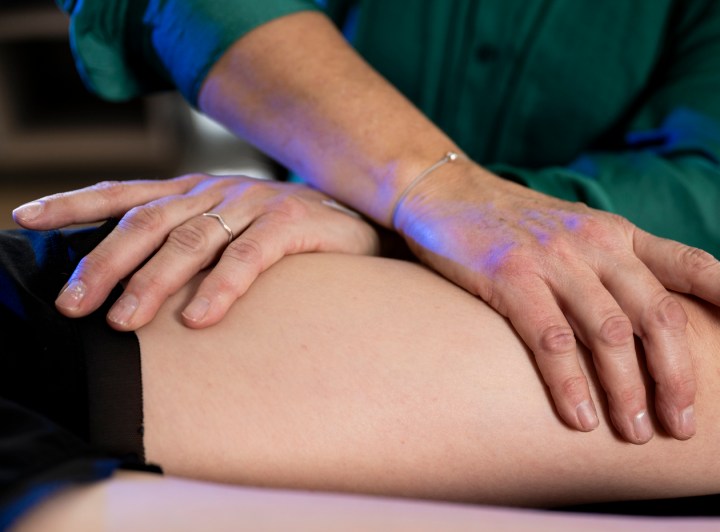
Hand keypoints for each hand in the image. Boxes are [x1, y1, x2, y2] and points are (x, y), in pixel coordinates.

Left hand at [13, 174, 379, 329]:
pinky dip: (221, 288)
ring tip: (124, 321)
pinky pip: (248, 257)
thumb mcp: (230, 232)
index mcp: (197, 191)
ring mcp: (254, 203)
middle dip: (104, 262)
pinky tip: (201, 319)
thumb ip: (188, 245)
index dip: (74, 204)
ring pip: (190, 240)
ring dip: (152, 282)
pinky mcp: (290, 222)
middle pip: (147, 221)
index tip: (25, 217)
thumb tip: (132, 285)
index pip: (126, 193)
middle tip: (74, 305)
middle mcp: (217, 191)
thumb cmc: (289, 237)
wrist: (362, 226)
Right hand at [393, 160, 719, 443]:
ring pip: (610, 333)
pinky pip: (552, 338)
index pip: (688, 262)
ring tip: (635, 432)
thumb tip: (648, 321)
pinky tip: (580, 417)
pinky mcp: (510, 275)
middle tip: (683, 423)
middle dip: (677, 375)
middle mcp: (595, 243)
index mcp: (616, 234)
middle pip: (657, 315)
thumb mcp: (575, 232)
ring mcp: (553, 259)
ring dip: (628, 390)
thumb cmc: (514, 222)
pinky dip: (570, 383)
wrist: (448, 191)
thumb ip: (612, 266)